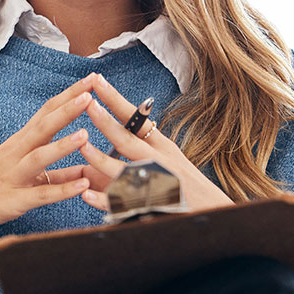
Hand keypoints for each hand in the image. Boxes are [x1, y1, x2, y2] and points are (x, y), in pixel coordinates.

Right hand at [0, 73, 98, 289]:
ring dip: (63, 145)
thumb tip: (84, 171)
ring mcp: (11, 178)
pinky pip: (38, 195)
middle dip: (69, 107)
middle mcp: (13, 156)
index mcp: (15, 146)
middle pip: (43, 126)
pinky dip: (61, 190)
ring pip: (39, 158)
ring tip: (87, 133)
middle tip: (93, 88)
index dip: (68, 96)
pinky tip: (81, 186)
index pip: (45, 113)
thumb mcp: (15, 175)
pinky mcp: (10, 203)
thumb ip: (52, 174)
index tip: (91, 79)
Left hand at [73, 75, 233, 212]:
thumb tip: (123, 121)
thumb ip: (143, 142)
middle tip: (88, 105)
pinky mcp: (148, 206)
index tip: (97, 80)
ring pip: (123, 170)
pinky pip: (122, 203)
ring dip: (101, 159)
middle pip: (128, 140)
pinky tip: (86, 195)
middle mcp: (158, 161)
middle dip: (106, 122)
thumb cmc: (183, 183)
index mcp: (161, 145)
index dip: (115, 99)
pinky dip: (104, 199)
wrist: (211, 212)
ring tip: (82, 147)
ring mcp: (153, 183)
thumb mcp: (168, 156)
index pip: (135, 118)